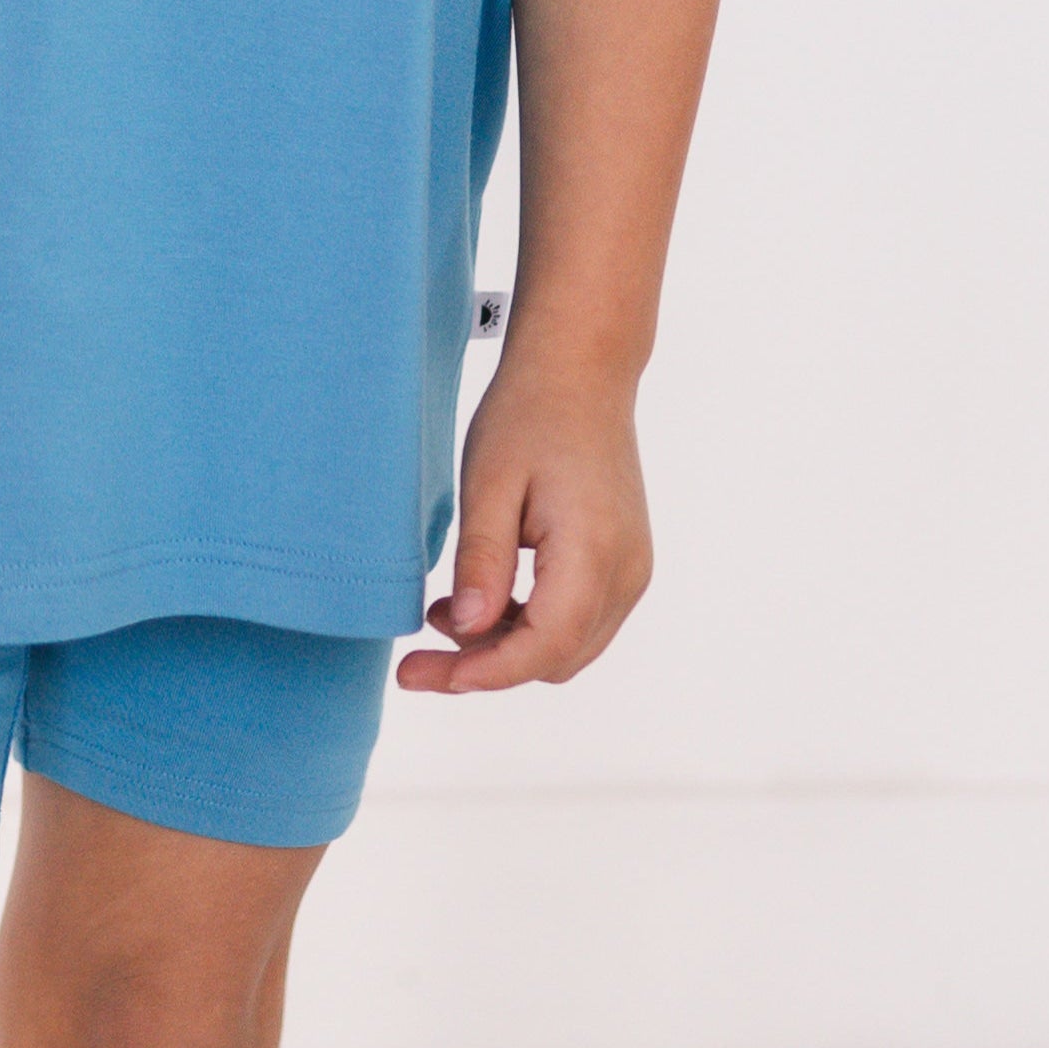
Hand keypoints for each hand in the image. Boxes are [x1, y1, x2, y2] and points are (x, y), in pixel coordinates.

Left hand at [396, 364, 651, 693]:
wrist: (580, 372)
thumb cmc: (530, 414)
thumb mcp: (488, 483)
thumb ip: (481, 561)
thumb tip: (466, 632)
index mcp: (595, 553)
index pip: (543, 648)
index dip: (483, 673)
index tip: (425, 675)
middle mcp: (625, 573)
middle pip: (556, 658)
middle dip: (486, 666)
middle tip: (418, 654)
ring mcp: (630, 570)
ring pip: (567, 646)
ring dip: (506, 646)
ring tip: (441, 615)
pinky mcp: (621, 563)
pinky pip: (576, 619)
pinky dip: (527, 623)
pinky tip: (479, 599)